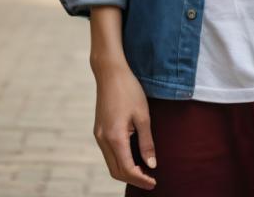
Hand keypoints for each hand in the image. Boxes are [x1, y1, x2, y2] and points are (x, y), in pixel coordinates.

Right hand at [93, 59, 157, 189]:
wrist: (110, 72)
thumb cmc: (129, 90)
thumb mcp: (143, 115)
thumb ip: (146, 142)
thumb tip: (151, 164)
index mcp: (115, 137)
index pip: (127, 169)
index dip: (141, 179)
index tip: (154, 182)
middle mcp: (103, 139)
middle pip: (116, 171)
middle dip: (133, 179)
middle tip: (150, 180)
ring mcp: (99, 135)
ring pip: (111, 163)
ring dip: (126, 171)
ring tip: (143, 170)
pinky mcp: (99, 130)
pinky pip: (108, 153)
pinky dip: (120, 160)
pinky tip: (132, 156)